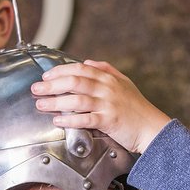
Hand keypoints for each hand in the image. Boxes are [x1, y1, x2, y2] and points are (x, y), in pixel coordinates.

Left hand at [32, 59, 170, 153]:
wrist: (152, 128)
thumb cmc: (137, 108)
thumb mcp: (124, 82)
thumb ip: (106, 69)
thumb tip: (87, 61)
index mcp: (108, 78)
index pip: (79, 69)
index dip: (60, 71)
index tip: (46, 76)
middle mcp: (107, 89)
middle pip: (74, 82)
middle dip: (51, 85)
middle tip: (36, 89)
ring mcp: (108, 104)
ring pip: (76, 100)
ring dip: (55, 102)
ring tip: (42, 105)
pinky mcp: (108, 121)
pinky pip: (85, 119)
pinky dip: (69, 120)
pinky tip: (58, 121)